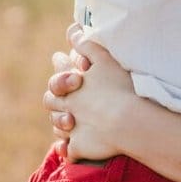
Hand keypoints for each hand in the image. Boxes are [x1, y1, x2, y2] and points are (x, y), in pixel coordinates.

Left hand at [42, 26, 145, 161]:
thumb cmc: (121, 88)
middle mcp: (69, 106)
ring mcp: (73, 128)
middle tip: (60, 97)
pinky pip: (68, 150)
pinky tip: (68, 148)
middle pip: (51, 101)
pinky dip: (67, 149)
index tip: (58, 59)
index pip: (59, 73)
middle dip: (54, 98)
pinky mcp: (79, 147)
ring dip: (60, 123)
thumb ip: (86, 43)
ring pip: (58, 126)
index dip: (59, 67)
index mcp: (73, 84)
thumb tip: (72, 31)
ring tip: (68, 122)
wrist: (130, 122)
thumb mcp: (104, 59)